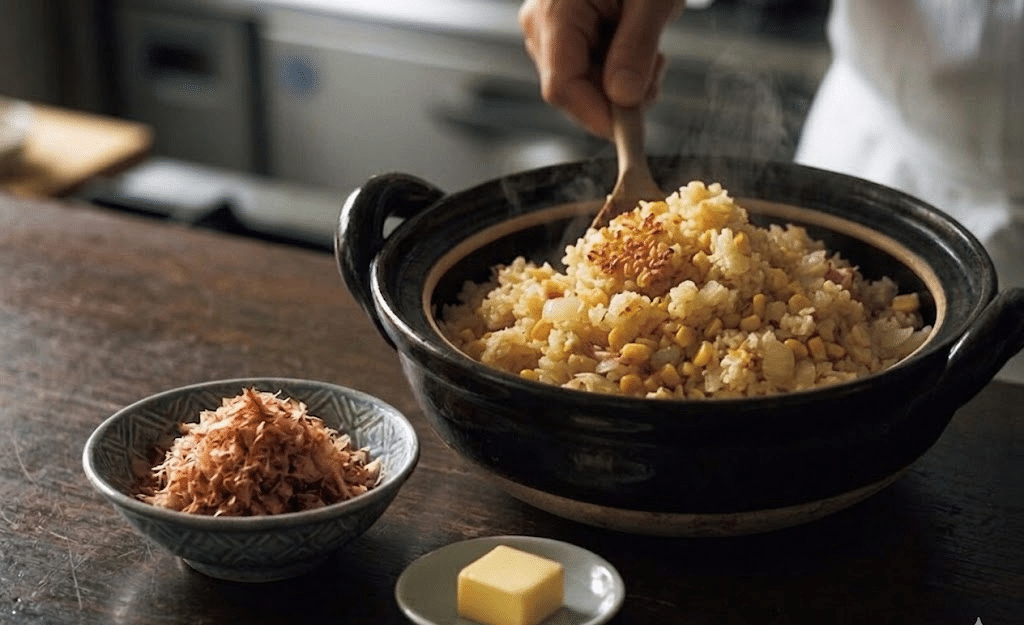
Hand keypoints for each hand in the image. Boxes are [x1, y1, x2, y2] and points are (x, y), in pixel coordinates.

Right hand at [518, 0, 683, 137]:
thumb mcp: (651, 0)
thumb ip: (636, 49)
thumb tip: (624, 98)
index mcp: (555, 13)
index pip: (562, 87)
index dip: (597, 116)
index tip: (632, 132)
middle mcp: (542, 25)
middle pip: (572, 91)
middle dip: (615, 97)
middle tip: (654, 76)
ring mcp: (549, 31)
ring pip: (581, 86)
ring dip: (619, 84)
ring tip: (647, 50)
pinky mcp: (563, 36)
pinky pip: (585, 71)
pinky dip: (615, 71)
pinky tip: (633, 47)